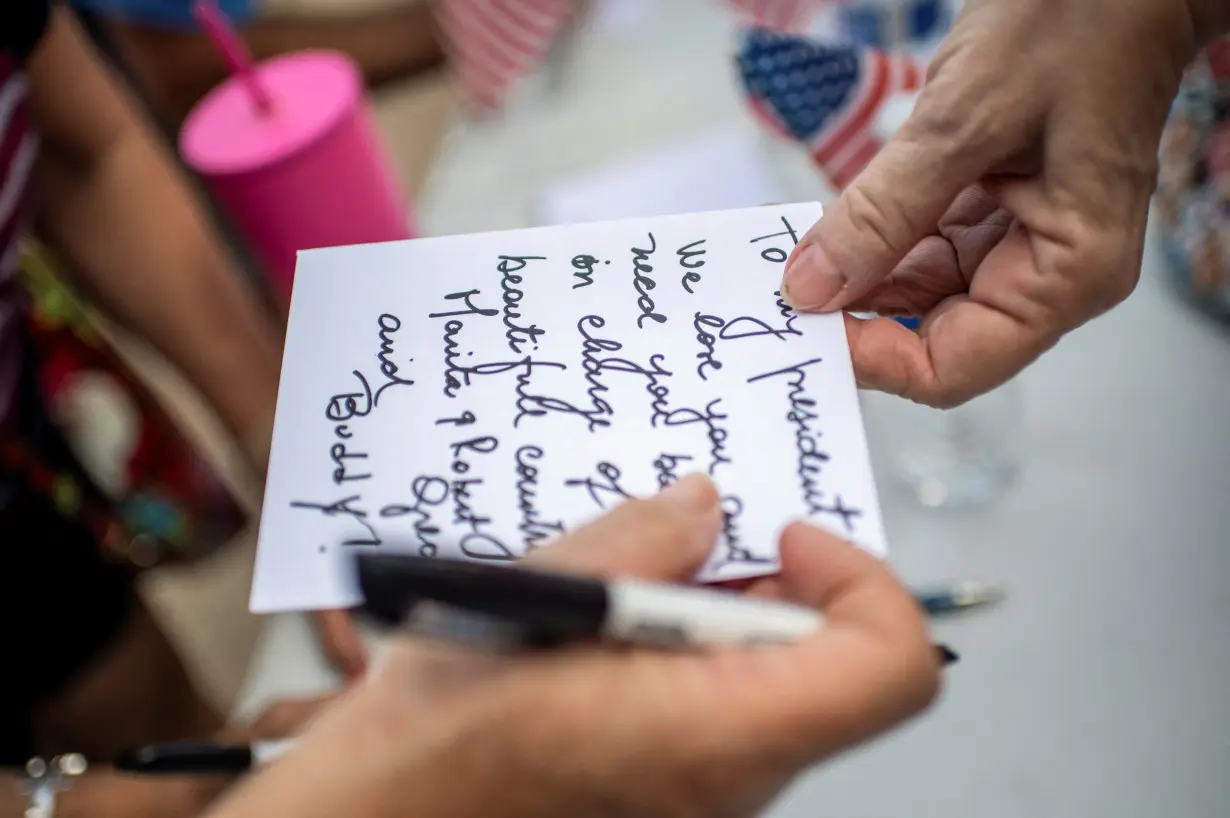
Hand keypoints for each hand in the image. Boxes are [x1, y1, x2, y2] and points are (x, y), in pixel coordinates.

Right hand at [206, 475, 941, 817]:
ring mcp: (715, 792)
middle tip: (691, 541)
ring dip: (726, 612)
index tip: (789, 535)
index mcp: (716, 736)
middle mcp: (736, 780)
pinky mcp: (686, 785)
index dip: (863, 578)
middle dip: (774, 583)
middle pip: (834, 664)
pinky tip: (617, 625)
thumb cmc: (438, 741)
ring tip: (633, 582)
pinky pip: (733, 704)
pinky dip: (696, 648)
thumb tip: (705, 508)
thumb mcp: (533, 598)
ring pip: (782, 682)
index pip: (889, 668)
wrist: (387, 816)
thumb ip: (640, 540)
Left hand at [781, 0, 1226, 407]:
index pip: (955, 367)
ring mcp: (1022, 238)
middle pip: (931, 334)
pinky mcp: (995, 205)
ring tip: (787, 257)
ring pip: (917, 288)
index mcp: (1068, 273)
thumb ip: (883, 212)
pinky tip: (821, 228)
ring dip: (853, 276)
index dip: (874, 359)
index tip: (805, 326)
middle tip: (777, 294)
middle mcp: (1049, 270)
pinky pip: (922, 242)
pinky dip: (870, 237)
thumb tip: (812, 288)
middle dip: (853, 317)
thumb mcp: (965, 121)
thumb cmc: (1084, 20)